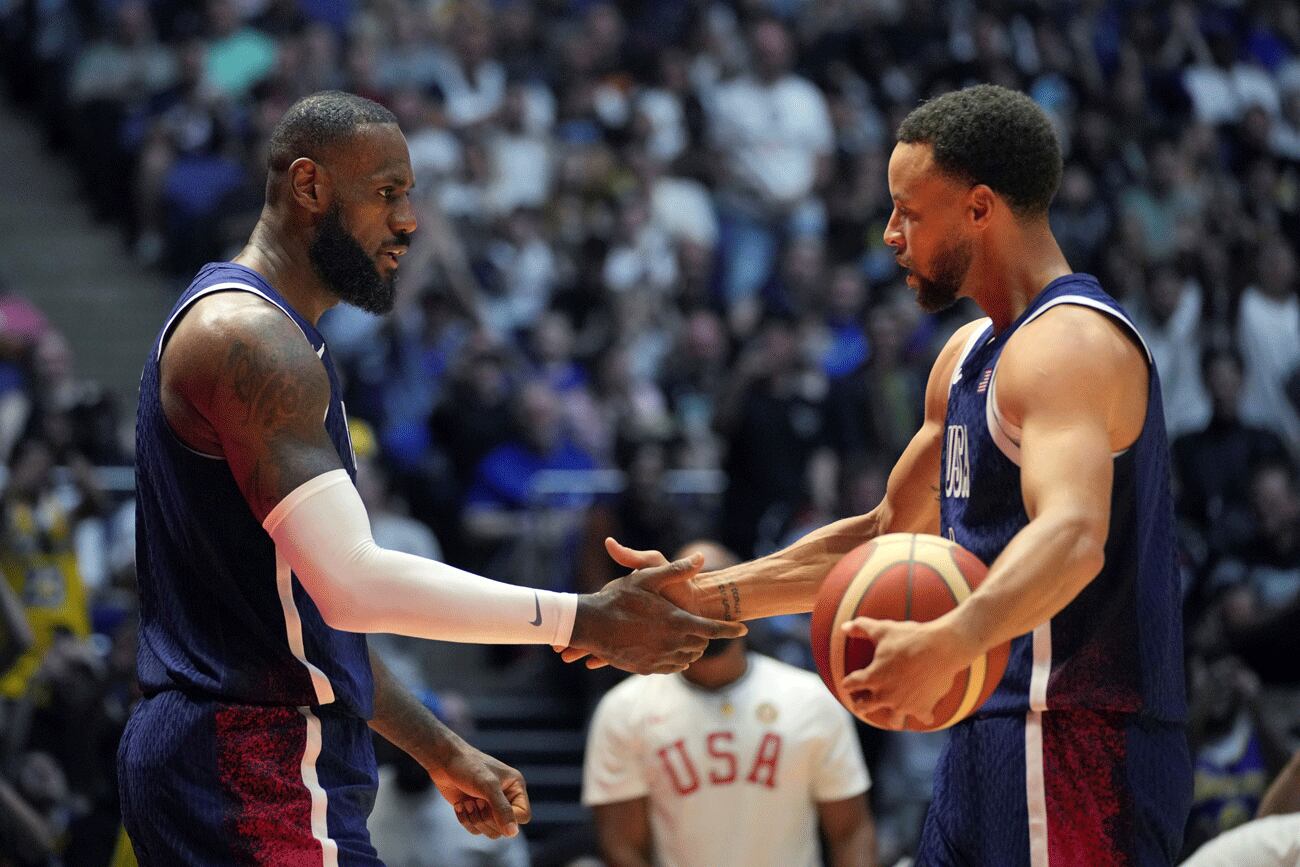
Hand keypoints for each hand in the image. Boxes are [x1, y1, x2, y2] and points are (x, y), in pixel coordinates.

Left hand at [426, 740, 530, 838]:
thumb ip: (502, 809)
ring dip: (475, 820)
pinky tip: (460, 804)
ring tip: (467, 802)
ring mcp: (490, 806)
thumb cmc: (469, 767)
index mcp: (515, 787)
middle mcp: (506, 798)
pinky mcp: (475, 812)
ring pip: (490, 832)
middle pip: (505, 828)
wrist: (444, 761)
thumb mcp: (488, 786)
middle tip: (476, 801)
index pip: (523, 816)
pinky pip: (476, 830)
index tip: (491, 806)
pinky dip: (466, 820)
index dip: (509, 818)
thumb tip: (513, 833)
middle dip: (487, 818)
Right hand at [567, 545, 744, 673]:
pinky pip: (670, 667)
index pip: (714, 629)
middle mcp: (672, 643)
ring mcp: (659, 658)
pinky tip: (669, 649)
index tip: (744, 629)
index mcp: (677, 621)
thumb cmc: (618, 598)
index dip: (731, 629)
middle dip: (705, 637)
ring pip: (687, 658)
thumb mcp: (647, 577)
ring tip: (685, 637)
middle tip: (702, 627)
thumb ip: (676, 569)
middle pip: (701, 645)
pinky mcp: (646, 668)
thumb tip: (701, 557)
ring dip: (690, 649)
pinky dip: (675, 659)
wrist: (591, 625)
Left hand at [839, 617, 974, 729]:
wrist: (941, 648)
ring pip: (893, 720)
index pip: (851, 684)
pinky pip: (922, 718)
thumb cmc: (910, 638)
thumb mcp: (883, 629)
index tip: (848, 683)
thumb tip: (843, 627)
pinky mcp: (923, 708)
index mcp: (873, 677)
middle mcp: (885, 695)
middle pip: (864, 706)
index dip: (848, 682)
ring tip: (892, 714)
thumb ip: (861, 627)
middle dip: (860, 705)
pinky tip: (925, 714)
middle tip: (861, 704)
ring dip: (891, 718)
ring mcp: (904, 704)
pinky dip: (924, 716)